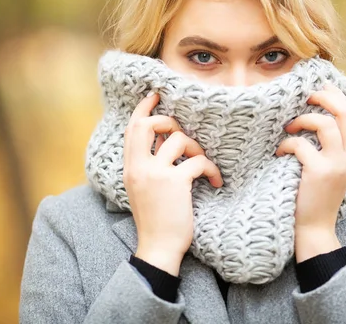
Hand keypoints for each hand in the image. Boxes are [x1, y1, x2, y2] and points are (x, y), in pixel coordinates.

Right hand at [123, 92, 222, 274]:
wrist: (158, 248)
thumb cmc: (155, 221)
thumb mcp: (141, 189)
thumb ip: (147, 166)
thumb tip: (165, 142)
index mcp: (130, 168)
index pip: (132, 129)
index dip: (143, 108)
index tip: (155, 96)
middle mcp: (138, 167)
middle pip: (150, 124)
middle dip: (170, 120)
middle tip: (184, 134)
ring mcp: (156, 173)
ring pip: (179, 139)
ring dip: (197, 148)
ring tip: (203, 164)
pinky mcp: (175, 182)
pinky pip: (198, 161)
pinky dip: (211, 168)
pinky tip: (215, 180)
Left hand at [276, 84, 345, 261]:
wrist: (314, 229)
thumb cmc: (314, 198)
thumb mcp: (329, 170)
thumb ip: (327, 147)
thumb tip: (312, 118)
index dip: (336, 96)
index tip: (319, 88)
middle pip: (345, 113)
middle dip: (324, 98)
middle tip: (305, 97)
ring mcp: (336, 165)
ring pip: (324, 124)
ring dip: (302, 120)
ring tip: (288, 128)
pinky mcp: (319, 172)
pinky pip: (301, 145)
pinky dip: (287, 144)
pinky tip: (279, 152)